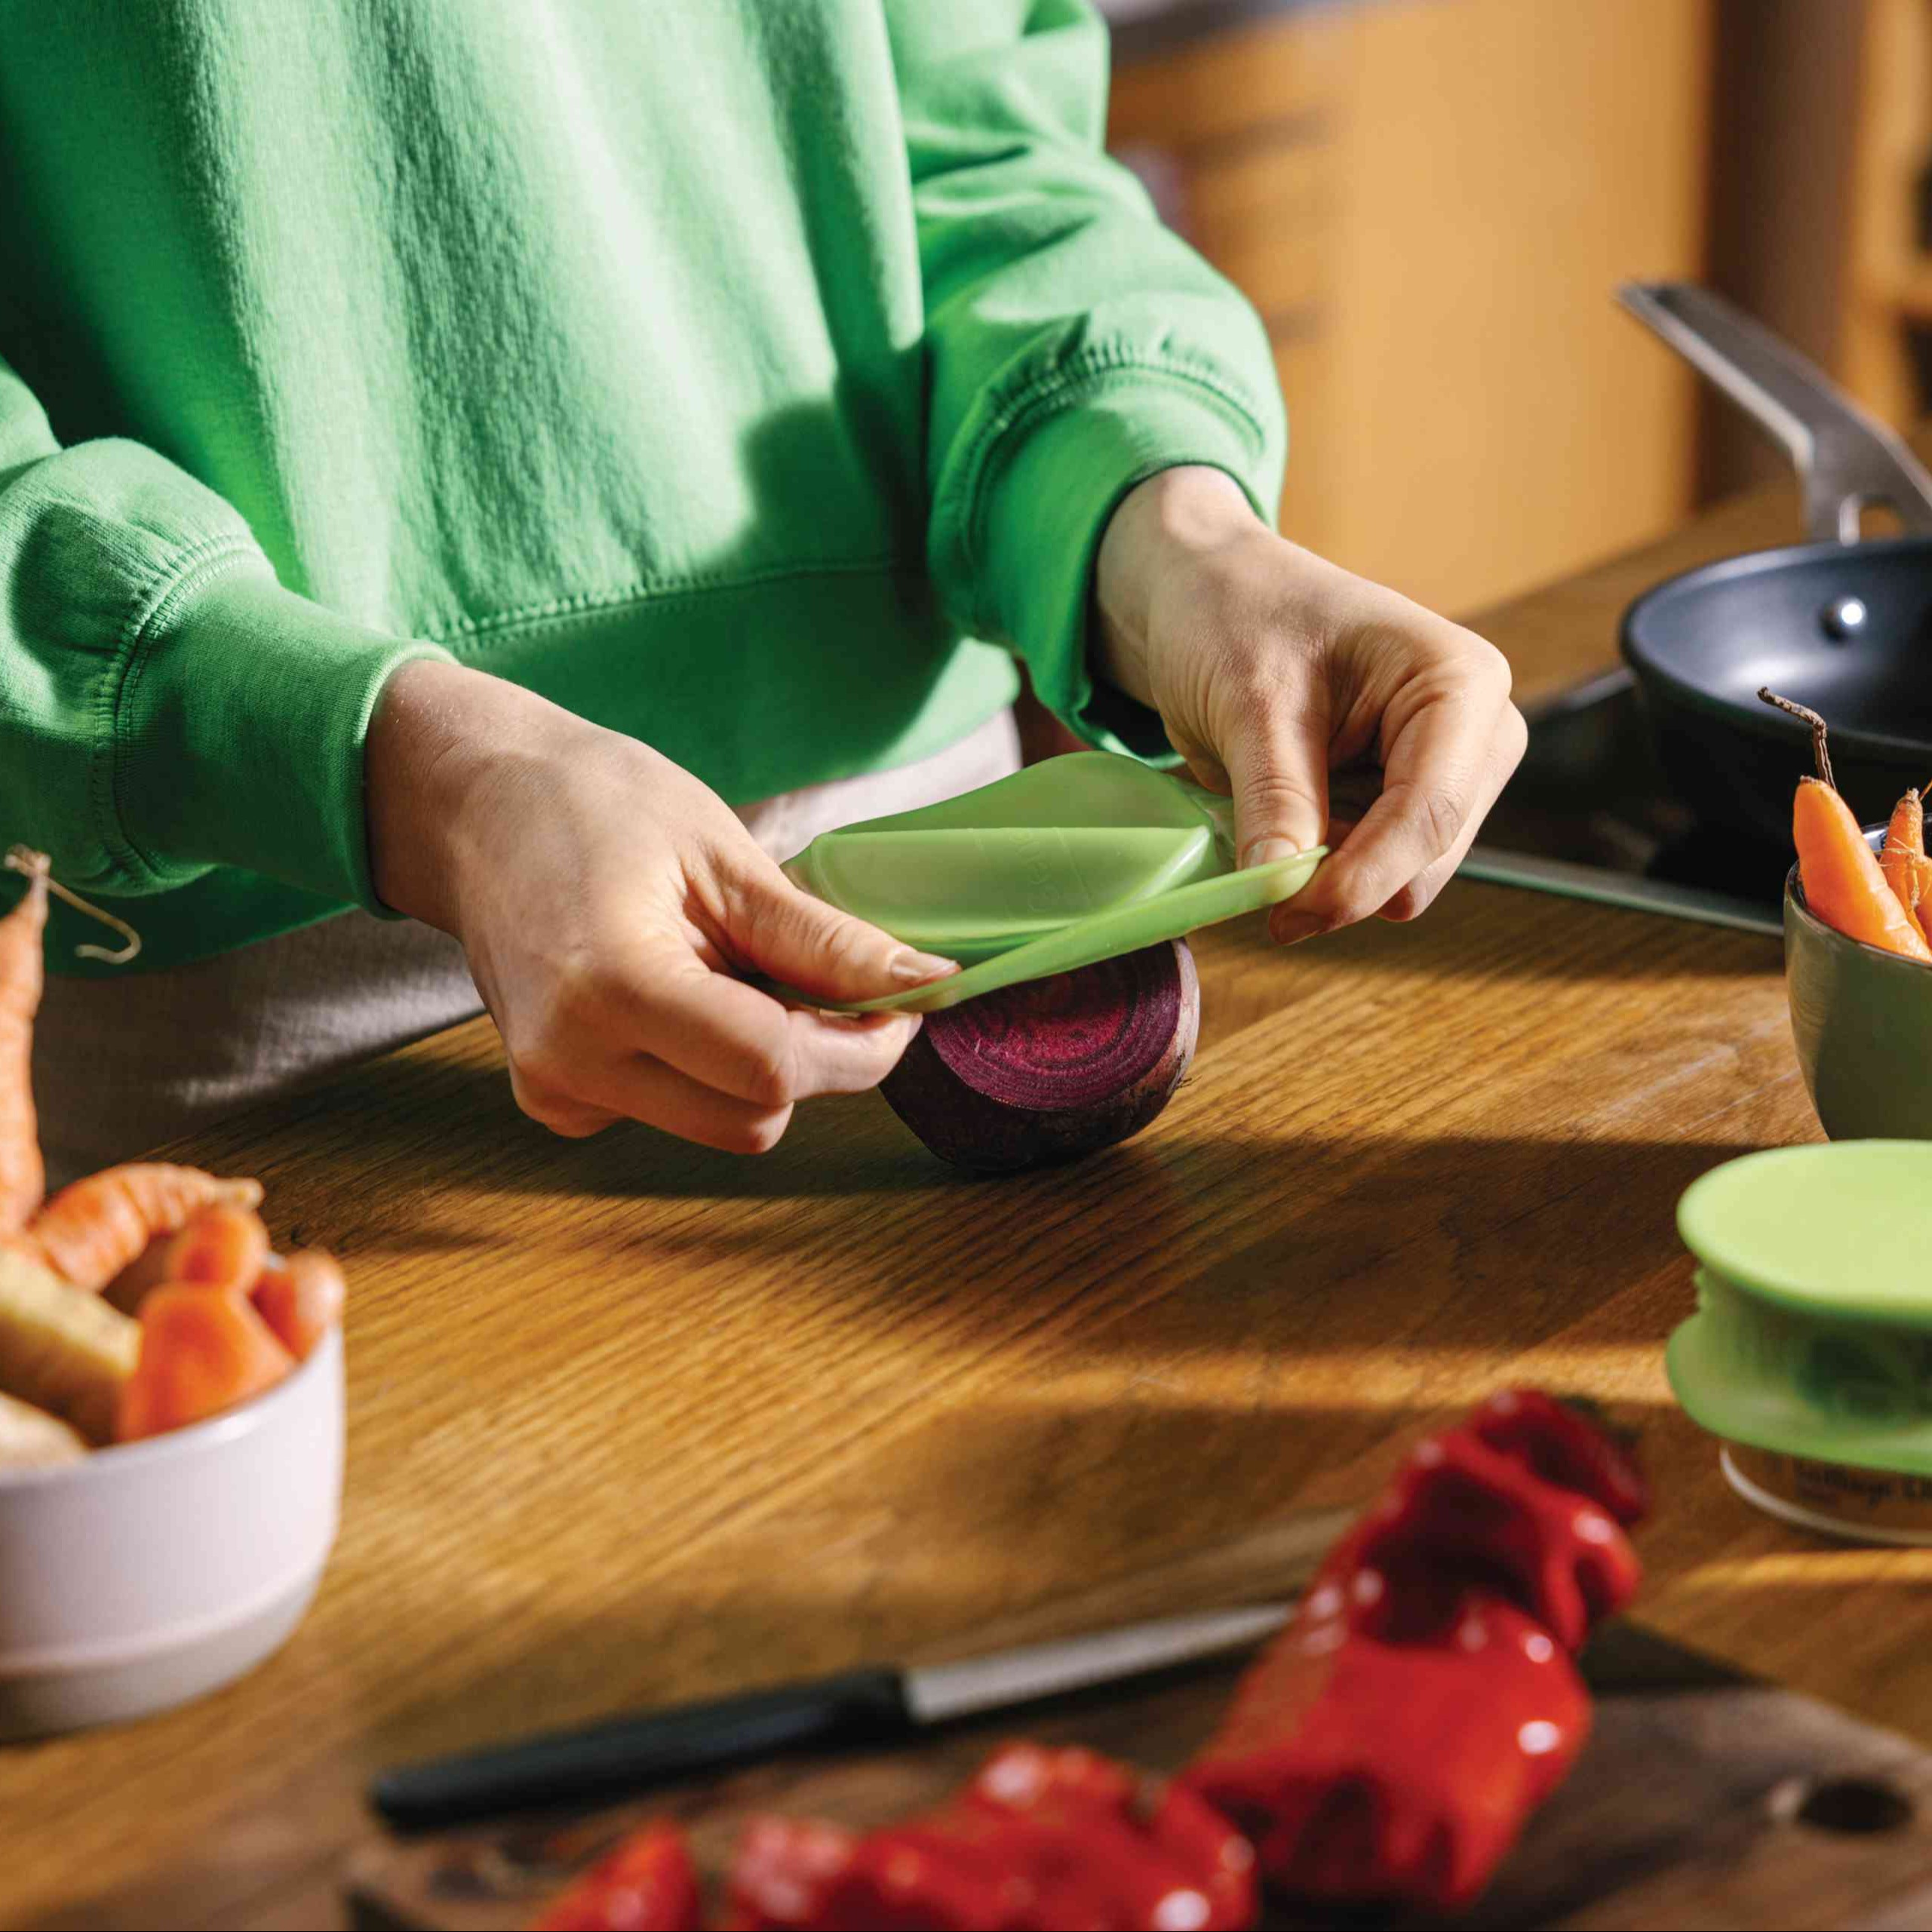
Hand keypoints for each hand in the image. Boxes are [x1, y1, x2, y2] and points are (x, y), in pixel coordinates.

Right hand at [365, 661, 951, 1150]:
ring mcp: (556, 1090)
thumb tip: (924, 982)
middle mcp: (571, 1061)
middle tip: (833, 982)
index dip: (861, 1045)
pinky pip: (676, 1113)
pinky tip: (684, 995)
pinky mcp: (555, 1102)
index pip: (773, 1068)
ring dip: (764, 1066)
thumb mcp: (725, 857)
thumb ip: (822, 941)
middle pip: (755, 1117)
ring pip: (723, 1125)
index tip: (902, 1000)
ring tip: (736, 971)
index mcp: (610, 987)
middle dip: (819, 1060)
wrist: (478, 809)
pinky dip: (708, 1070)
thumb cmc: (596, 805)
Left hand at [1094, 467, 1526, 939]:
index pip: (1430, 811)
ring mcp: (1449, 773)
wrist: (1210, 596)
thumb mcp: (1248, 699)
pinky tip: (1284, 821)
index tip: (1288, 916)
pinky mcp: (1410, 803)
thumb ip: (1274, 794)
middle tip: (1256, 868)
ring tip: (1266, 815)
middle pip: (1427, 855)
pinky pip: (1378, 870)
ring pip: (1406, 876)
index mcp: (1459, 683)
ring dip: (1332, 875)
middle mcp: (1475, 733)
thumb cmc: (1237, 616)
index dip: (1362, 878)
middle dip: (1345, 879)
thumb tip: (1282, 886)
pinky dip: (1325, 867)